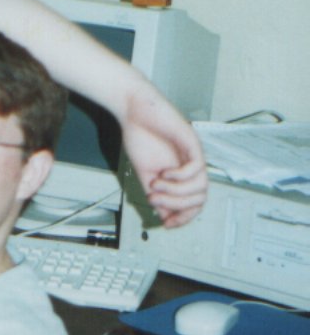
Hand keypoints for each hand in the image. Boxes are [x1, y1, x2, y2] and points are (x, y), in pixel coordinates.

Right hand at [121, 94, 207, 227]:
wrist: (133, 111)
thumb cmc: (140, 136)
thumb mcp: (146, 175)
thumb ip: (157, 196)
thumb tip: (164, 217)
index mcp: (183, 175)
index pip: (195, 203)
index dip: (184, 218)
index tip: (166, 223)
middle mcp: (192, 166)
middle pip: (200, 200)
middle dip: (177, 207)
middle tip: (154, 200)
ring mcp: (193, 154)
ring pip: (200, 187)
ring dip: (176, 193)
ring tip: (156, 186)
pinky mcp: (192, 142)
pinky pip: (196, 168)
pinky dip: (179, 177)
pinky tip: (164, 173)